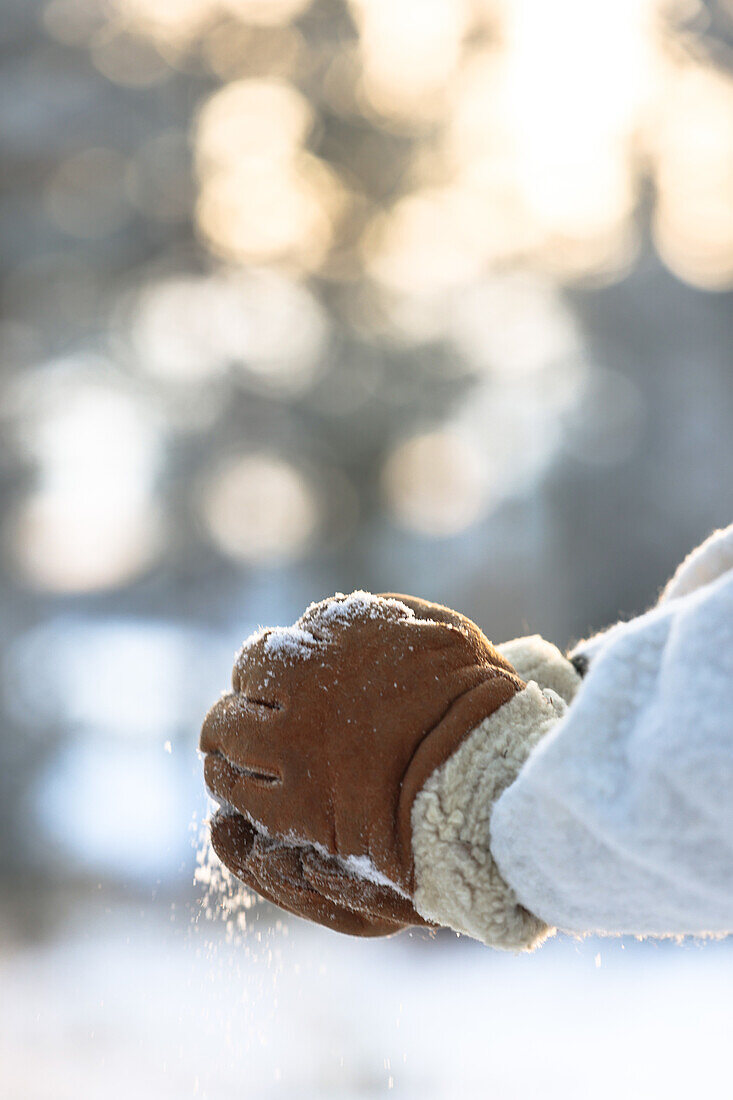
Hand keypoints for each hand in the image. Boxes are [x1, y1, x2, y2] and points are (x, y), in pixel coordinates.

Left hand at [200, 591, 523, 935]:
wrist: (486, 767)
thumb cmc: (475, 693)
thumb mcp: (428, 626)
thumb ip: (367, 619)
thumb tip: (323, 619)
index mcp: (330, 642)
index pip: (261, 654)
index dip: (261, 676)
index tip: (270, 692)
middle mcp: (300, 688)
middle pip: (236, 697)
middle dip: (236, 712)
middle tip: (243, 728)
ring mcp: (294, 748)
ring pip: (226, 742)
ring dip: (224, 751)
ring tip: (230, 763)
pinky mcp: (299, 807)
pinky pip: (240, 797)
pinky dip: (233, 794)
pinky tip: (240, 800)